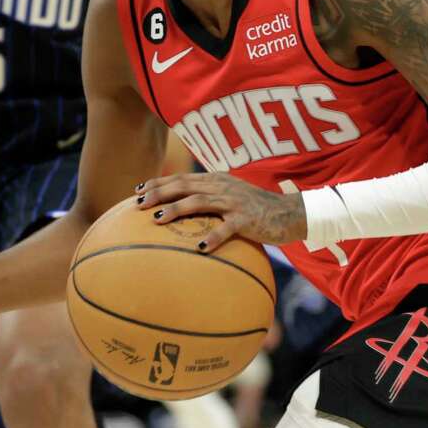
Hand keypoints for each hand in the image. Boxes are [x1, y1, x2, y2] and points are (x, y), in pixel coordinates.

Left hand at [135, 172, 306, 251]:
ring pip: (198, 201)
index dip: (158, 182)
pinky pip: (226, 228)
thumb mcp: (231, 200)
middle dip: (158, 193)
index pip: (181, 178)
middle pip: (184, 185)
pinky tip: (199, 249)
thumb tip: (182, 215)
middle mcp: (222, 186)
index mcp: (216, 180)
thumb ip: (210, 202)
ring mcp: (234, 202)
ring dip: (176, 209)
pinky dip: (212, 237)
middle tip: (137, 204)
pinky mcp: (247, 219)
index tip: (137, 190)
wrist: (290, 213)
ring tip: (157, 220)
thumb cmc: (257, 211)